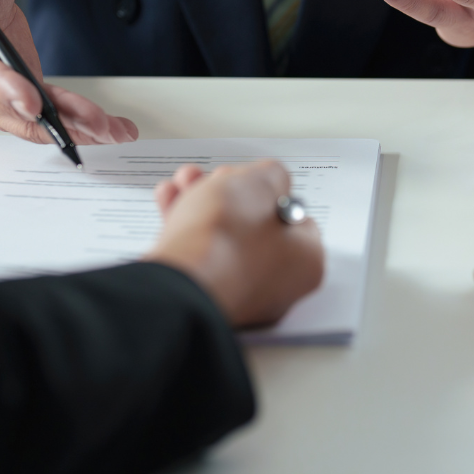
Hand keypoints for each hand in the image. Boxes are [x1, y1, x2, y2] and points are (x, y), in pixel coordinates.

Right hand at [0, 0, 138, 144]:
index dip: (1, 86)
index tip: (31, 101)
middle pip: (5, 103)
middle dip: (49, 117)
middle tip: (91, 124)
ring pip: (27, 120)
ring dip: (71, 128)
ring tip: (111, 131)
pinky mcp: (12, 100)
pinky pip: (43, 118)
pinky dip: (76, 124)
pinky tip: (110, 129)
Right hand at [145, 161, 324, 327]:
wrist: (178, 282)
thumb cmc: (226, 239)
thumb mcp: (262, 181)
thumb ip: (272, 175)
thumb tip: (268, 180)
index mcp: (303, 262)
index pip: (296, 219)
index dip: (271, 191)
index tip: (253, 178)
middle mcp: (275, 286)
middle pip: (253, 226)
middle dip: (228, 194)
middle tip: (214, 178)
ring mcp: (237, 295)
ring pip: (221, 238)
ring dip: (200, 204)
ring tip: (185, 182)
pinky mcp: (203, 298)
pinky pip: (198, 256)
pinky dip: (185, 228)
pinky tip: (171, 202)